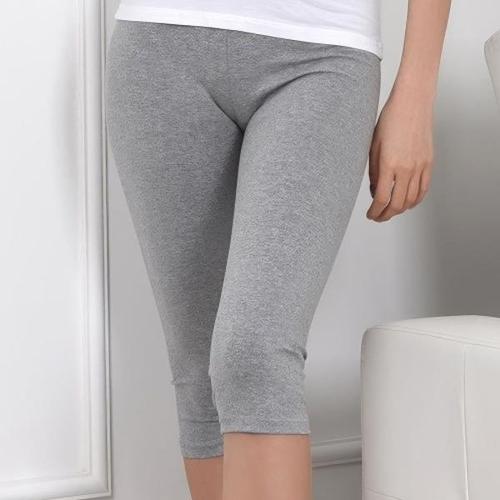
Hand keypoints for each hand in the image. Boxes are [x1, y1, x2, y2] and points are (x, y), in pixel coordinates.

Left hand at [366, 87, 433, 221]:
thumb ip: (373, 172)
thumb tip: (375, 191)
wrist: (412, 103)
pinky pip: (423, 189)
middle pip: (397, 203)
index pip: (382, 198)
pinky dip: (415, 200)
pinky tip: (408, 202)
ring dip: (400, 209)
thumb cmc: (390, 120)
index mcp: (389, 164)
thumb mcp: (373, 147)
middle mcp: (406, 168)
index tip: (370, 215)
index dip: (375, 211)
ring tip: (391, 211)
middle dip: (386, 214)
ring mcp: (420, 166)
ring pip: (412, 199)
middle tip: (378, 216)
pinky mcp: (429, 163)